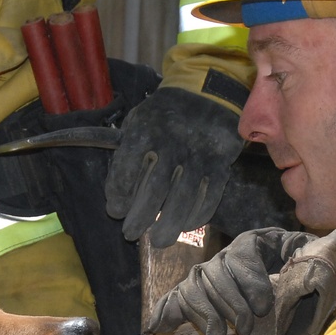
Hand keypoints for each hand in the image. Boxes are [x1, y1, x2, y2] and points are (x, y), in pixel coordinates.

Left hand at [105, 87, 243, 247]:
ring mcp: (199, 157)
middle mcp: (172, 146)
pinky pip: (210, 196)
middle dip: (140, 217)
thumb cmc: (164, 114)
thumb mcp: (138, 120)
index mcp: (146, 133)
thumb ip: (127, 151)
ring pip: (183, 198)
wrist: (208, 94)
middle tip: (130, 234)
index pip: (126, 170)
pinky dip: (198, 215)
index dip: (118, 195)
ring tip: (158, 240)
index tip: (115, 210)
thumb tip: (118, 193)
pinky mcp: (220, 165)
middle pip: (154, 190)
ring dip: (169, 224)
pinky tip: (186, 225)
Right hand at [145, 228, 335, 334]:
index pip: (243, 253)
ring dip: (211, 314)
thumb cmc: (289, 275)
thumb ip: (317, 254)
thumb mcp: (304, 260)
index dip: (250, 280)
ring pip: (199, 288)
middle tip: (247, 327)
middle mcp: (224, 255)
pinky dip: (187, 315)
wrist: (265, 291)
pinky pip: (182, 300)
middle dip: (233, 303)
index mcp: (252, 242)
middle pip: (219, 273)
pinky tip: (195, 333)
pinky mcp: (189, 292)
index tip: (263, 306)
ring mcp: (204, 273)